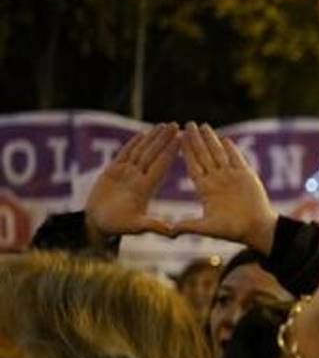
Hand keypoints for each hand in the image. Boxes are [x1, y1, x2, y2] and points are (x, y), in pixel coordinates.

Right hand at [83, 123, 178, 239]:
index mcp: (145, 188)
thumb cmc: (117, 227)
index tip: (181, 139)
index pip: (160, 166)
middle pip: (153, 154)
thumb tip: (173, 232)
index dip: (170, 152)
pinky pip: (124, 154)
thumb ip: (153, 226)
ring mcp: (126, 173)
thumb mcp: (136, 227)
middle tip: (176, 125)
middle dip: (164, 140)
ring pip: (141, 151)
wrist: (98, 224)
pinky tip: (143, 134)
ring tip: (163, 125)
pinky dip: (133, 144)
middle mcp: (138, 178)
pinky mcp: (113, 171)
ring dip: (152, 138)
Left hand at [173, 123, 277, 253]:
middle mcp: (217, 180)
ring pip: (219, 154)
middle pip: (204, 155)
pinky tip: (225, 139)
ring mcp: (232, 177)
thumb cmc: (233, 231)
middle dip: (196, 140)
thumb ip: (189, 226)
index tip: (177, 139)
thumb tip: (169, 232)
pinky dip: (231, 149)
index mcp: (206, 189)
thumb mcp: (207, 228)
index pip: (193, 165)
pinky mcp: (247, 176)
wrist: (256, 229)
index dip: (186, 152)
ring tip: (203, 126)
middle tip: (188, 124)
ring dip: (211, 140)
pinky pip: (237, 159)